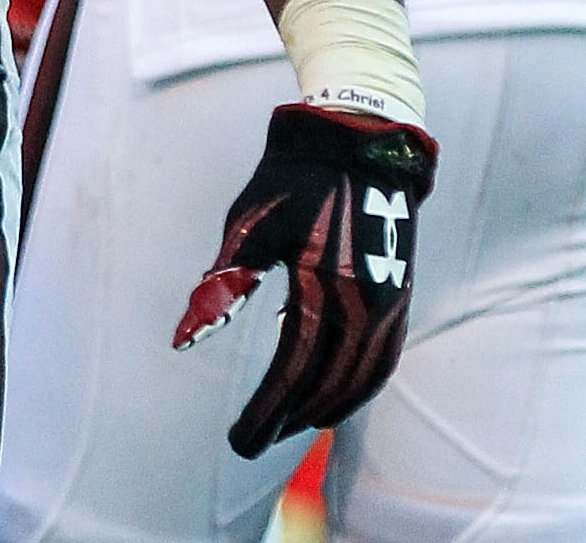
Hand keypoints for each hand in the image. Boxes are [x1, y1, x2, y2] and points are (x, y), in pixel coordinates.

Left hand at [173, 102, 438, 456]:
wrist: (357, 143)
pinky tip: (333, 398)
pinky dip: (359, 387)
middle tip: (253, 442)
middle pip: (327, 382)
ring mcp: (391, 301)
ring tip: (289, 426)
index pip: (293, 367)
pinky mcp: (400, 296)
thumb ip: (222, 288)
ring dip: (326, 409)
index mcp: (325, 284)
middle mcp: (367, 301)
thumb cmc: (290, 181)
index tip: (240, 439)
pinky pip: (383, 358)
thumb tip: (185, 342)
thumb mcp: (247, 227)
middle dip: (289, 418)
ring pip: (361, 377)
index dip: (267, 409)